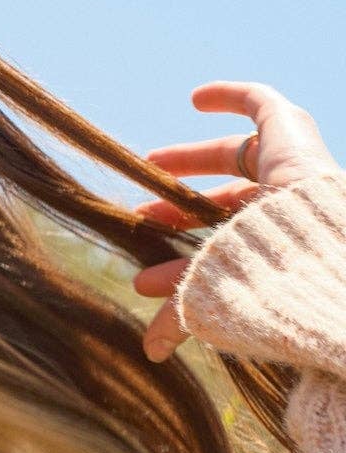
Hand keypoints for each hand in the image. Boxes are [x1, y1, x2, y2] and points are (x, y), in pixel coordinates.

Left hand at [130, 80, 336, 361]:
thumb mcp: (215, 293)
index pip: (223, 243)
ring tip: (148, 164)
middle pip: (228, 199)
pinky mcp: (292, 129)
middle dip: (181, 206)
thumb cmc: (271, 273)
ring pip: (238, 156)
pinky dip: (234, 96)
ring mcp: (292, 164)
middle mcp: (287, 204)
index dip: (182, 250)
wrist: (313, 241)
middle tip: (139, 216)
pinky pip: (264, 102)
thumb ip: (182, 316)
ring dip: (190, 160)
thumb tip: (148, 356)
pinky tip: (196, 98)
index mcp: (274, 243)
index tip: (142, 260)